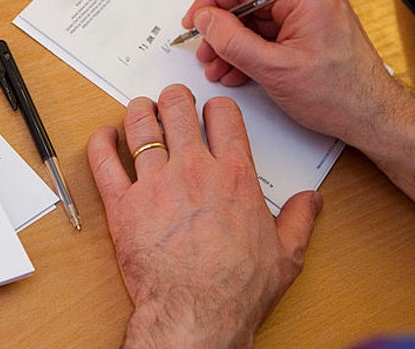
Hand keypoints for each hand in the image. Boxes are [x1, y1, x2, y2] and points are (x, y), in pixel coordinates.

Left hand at [87, 85, 321, 347]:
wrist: (197, 315)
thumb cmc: (238, 289)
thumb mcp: (285, 254)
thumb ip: (300, 219)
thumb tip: (313, 201)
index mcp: (234, 176)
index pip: (223, 115)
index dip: (216, 106)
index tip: (211, 112)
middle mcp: (194, 170)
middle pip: (177, 108)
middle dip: (174, 98)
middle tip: (171, 102)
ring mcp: (156, 184)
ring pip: (140, 126)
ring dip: (139, 112)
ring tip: (140, 111)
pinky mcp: (124, 206)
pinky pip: (104, 162)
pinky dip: (101, 143)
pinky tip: (105, 137)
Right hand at [181, 0, 405, 148]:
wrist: (375, 119)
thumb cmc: (340, 95)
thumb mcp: (274, 69)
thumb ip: (233, 41)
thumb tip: (206, 20)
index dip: (212, 1)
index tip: (193, 20)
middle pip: (251, 3)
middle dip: (223, 30)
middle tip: (204, 51)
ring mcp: (314, 16)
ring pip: (260, 22)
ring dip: (235, 45)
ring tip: (218, 67)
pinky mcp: (314, 34)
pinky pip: (274, 35)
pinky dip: (254, 52)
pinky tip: (237, 71)